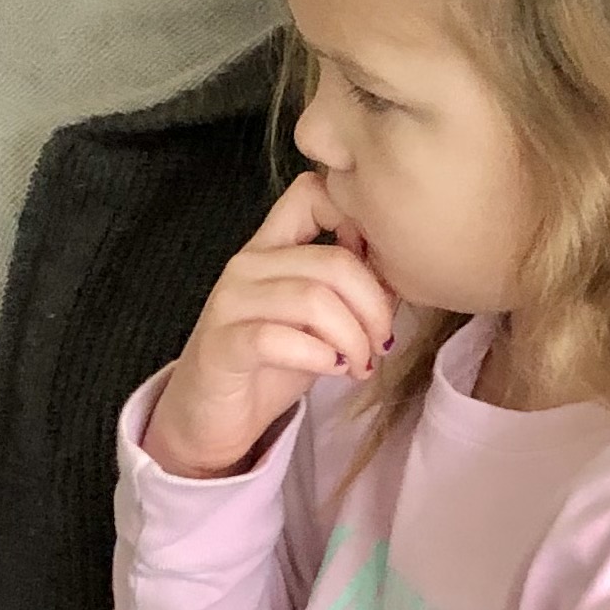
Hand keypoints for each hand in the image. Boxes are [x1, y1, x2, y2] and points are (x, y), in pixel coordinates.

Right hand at [144, 171, 397, 478]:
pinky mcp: (222, 344)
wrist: (212, 416)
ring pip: (312, 300)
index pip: (313, 192)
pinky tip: (331, 369)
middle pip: (333, 261)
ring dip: (352, 338)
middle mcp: (248, 264)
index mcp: (272, 246)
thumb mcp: (320, 319)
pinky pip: (278, 338)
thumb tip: (398, 268)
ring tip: (360, 364)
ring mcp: (230, 302)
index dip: (357, 220)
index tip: (378, 271)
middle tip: (381, 343)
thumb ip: (350, 287)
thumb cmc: (272, 363)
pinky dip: (318, 356)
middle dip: (373, 307)